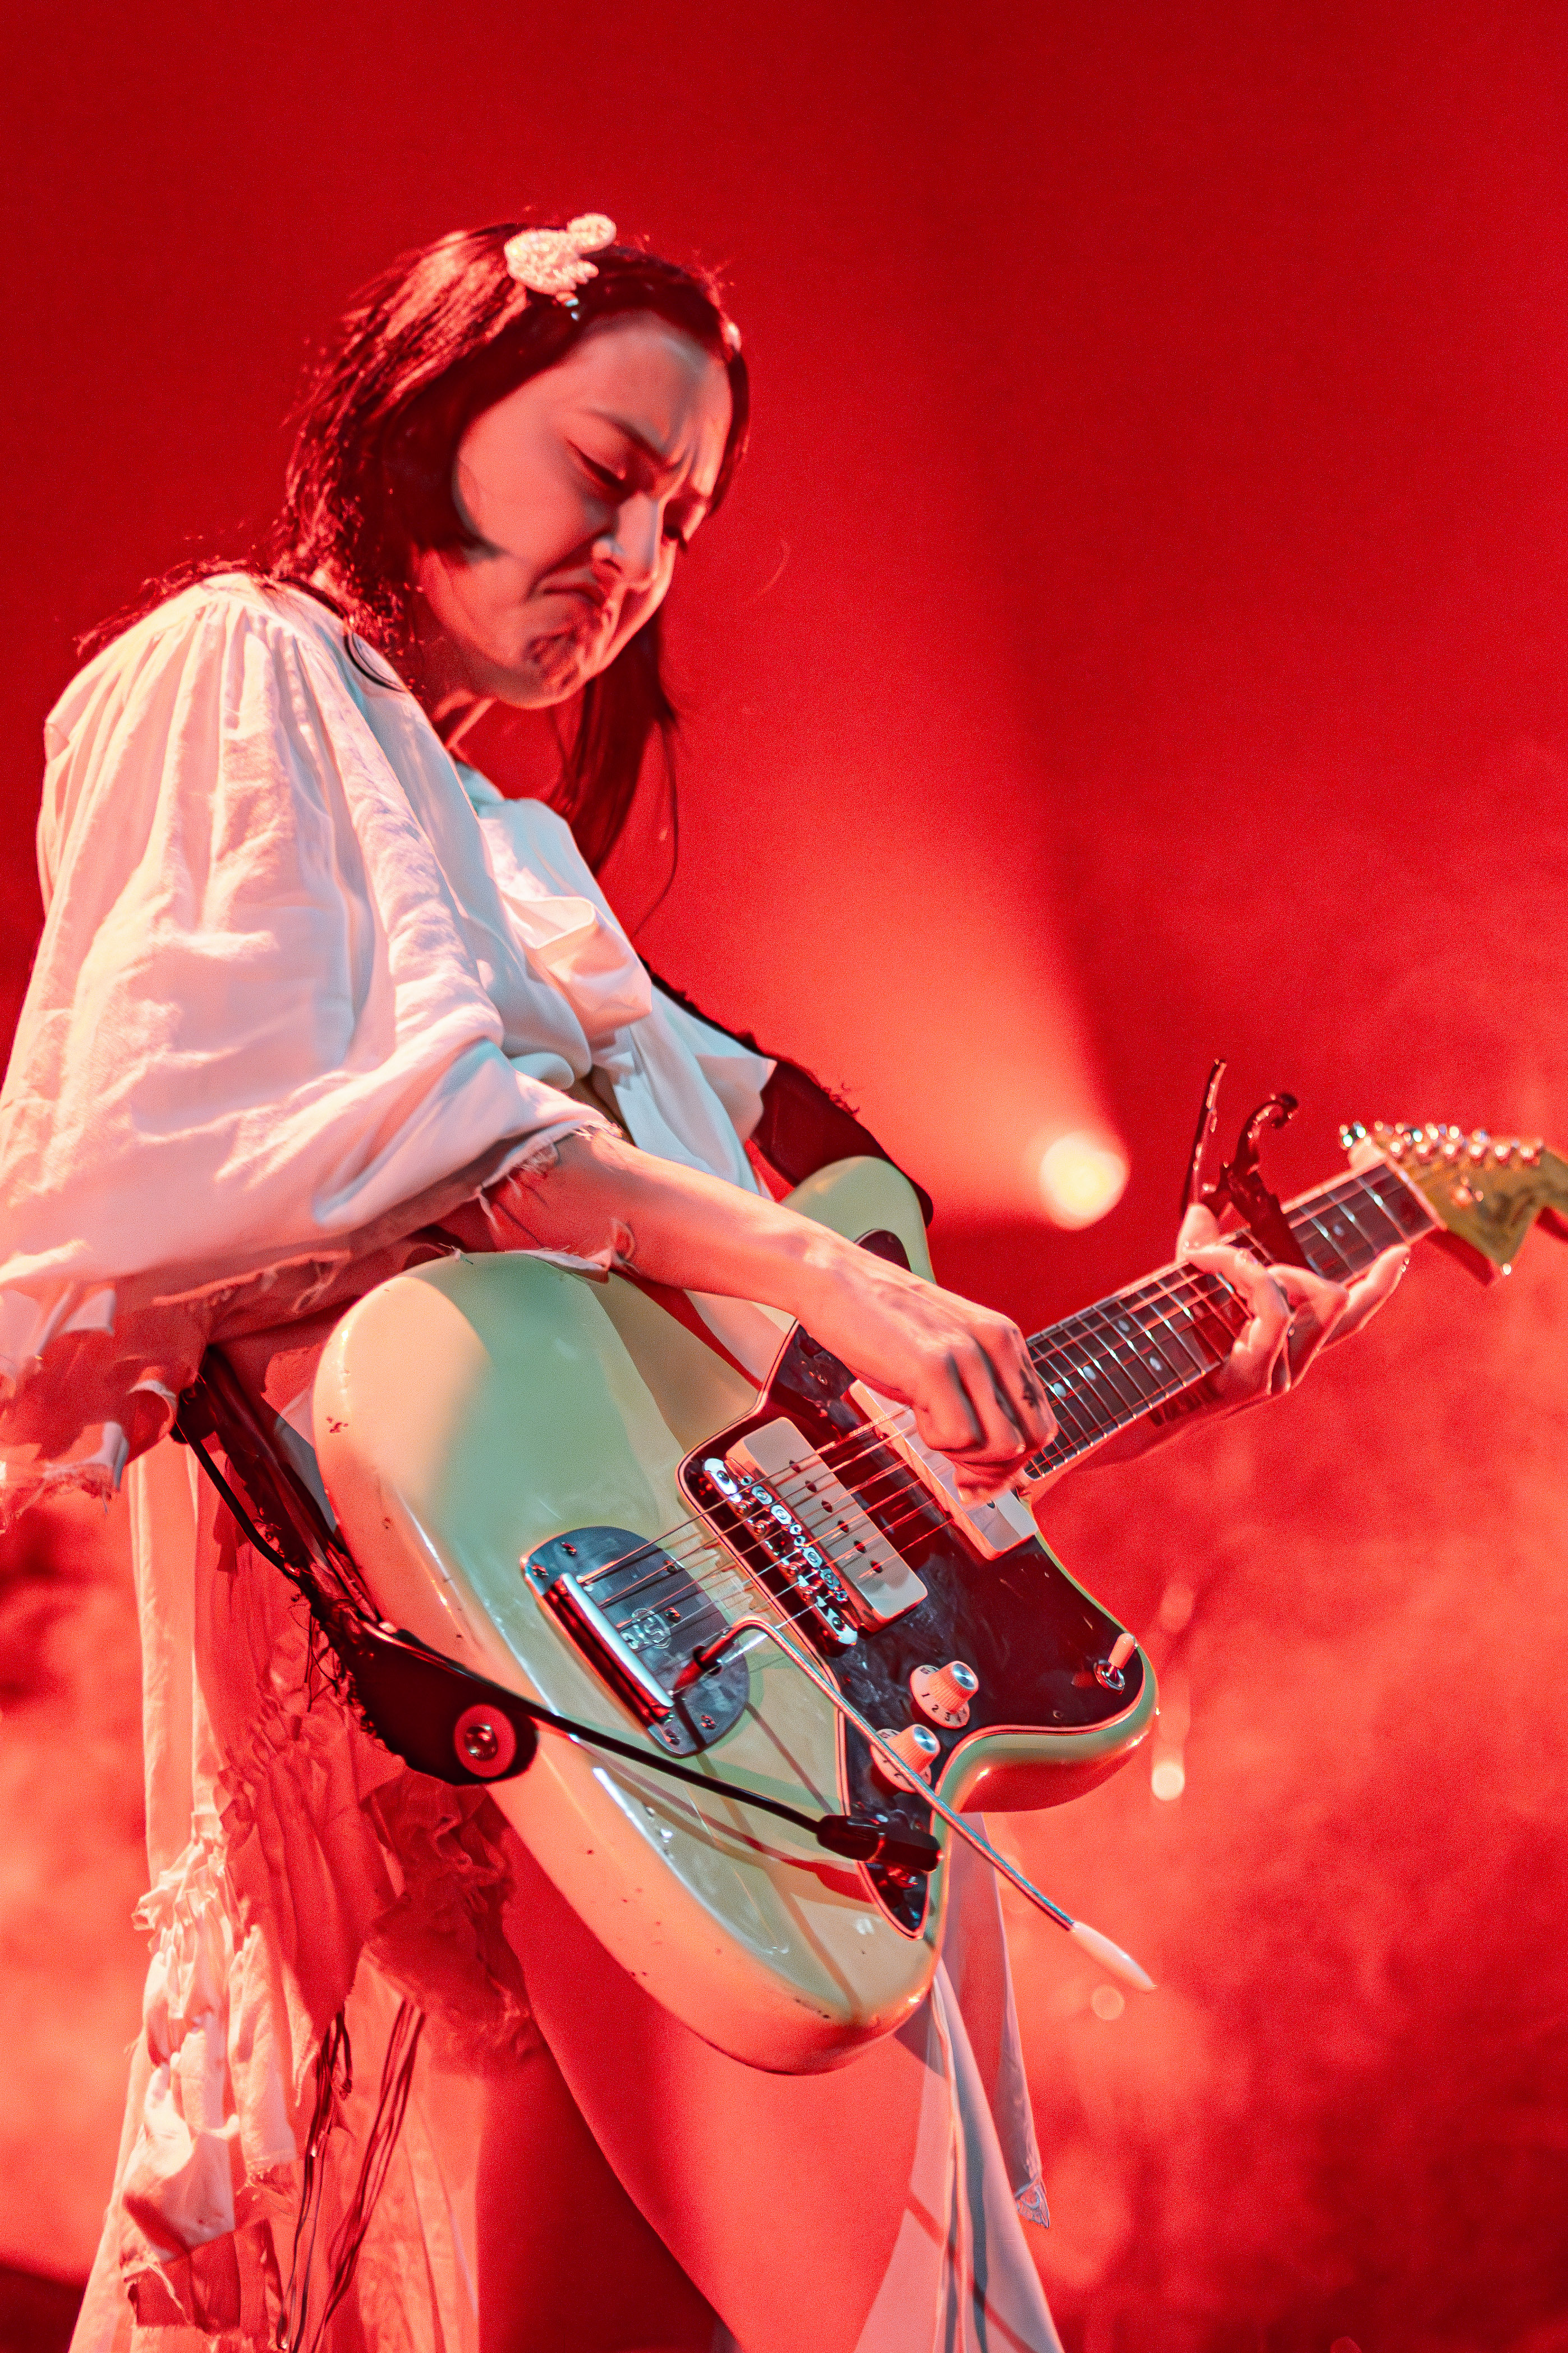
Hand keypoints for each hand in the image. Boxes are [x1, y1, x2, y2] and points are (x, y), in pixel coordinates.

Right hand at [484, 1127, 1054, 1499]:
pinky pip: (960, 1438)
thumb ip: (969, 1389)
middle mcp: (996, 1342)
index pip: (1041, 1419)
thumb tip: (986, 1455)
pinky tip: (912, 1426)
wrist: (821, 1276)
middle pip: (1031, 1439)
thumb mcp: (936, 1349)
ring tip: (929, 1446)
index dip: (1015, 1460)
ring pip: (1001, 1444)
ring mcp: (968, 1352)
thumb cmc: (870, 1318)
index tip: (976, 1474)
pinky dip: (939, 1448)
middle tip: (956, 1478)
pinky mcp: (934, 1364)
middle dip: (996, 1471)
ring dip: (966, 1462)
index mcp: (1002, 1337)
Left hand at [1175, 1200, 1409, 1413]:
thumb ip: (1200, 1254)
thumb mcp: (1183, 1296)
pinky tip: (1203, 1265)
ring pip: (1313, 1298)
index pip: (1349, 1317)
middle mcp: (1292, 1366)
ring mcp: (1278, 1377)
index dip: (1379, 1285)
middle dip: (1296, 1262)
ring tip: (1210, 1264)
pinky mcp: (1254, 1381)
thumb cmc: (1153, 1353)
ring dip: (1262, 1265)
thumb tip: (1200, 1209)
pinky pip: (1275, 1313)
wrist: (1123, 1413)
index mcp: (1286, 1349)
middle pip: (1339, 1303)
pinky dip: (1246, 1274)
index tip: (1401, 1251)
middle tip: (1237, 1261)